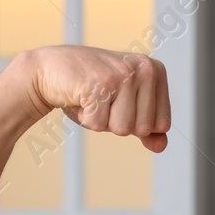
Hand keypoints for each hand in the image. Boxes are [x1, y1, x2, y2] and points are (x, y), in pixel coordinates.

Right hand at [20, 45, 169, 152]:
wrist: (51, 70)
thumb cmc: (90, 91)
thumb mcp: (124, 109)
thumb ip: (147, 127)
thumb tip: (162, 146)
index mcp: (156, 72)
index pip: (162, 124)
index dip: (136, 122)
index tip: (119, 102)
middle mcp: (145, 69)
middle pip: (143, 128)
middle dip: (118, 123)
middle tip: (103, 101)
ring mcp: (123, 75)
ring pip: (122, 129)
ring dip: (102, 121)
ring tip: (93, 99)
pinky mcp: (101, 84)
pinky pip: (99, 125)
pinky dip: (85, 118)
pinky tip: (81, 97)